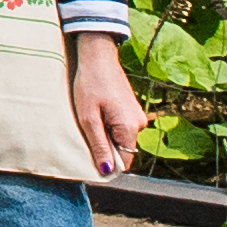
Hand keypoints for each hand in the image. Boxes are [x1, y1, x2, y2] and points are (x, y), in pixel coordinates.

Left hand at [70, 34, 147, 177]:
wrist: (98, 56)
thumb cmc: (90, 84)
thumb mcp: (88, 118)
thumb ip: (98, 145)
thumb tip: (106, 170)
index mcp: (130, 128)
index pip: (124, 162)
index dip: (107, 163)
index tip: (90, 155)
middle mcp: (139, 124)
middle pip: (123, 151)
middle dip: (105, 147)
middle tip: (87, 131)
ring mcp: (137, 116)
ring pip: (121, 139)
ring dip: (106, 135)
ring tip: (92, 118)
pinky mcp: (132, 109)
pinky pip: (121, 127)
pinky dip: (109, 126)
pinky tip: (97, 113)